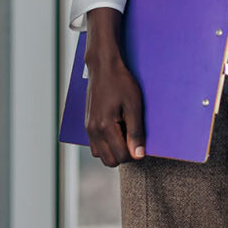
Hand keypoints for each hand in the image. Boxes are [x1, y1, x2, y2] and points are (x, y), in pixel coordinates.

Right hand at [83, 9, 145, 165]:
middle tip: (133, 138)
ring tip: (124, 132)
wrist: (103, 66)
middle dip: (123, 155)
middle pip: (109, 161)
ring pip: (100, 154)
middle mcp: (93, 130)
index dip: (134, 154)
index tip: (141, 142)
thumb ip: (136, 132)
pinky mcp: (87, 123)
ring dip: (113, 150)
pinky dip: (105, 144)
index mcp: (104, 127)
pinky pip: (95, 145)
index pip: (121, 156)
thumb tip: (139, 155)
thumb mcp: (134, 106)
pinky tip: (116, 129)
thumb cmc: (121, 83)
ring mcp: (88, 127)